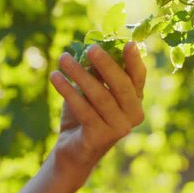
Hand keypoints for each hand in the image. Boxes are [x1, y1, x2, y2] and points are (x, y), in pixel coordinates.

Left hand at [49, 41, 145, 184]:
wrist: (72, 149)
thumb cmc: (84, 114)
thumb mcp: (91, 89)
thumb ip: (96, 72)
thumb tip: (93, 46)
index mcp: (135, 100)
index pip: (138, 77)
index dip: (134, 60)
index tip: (128, 43)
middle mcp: (134, 115)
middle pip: (121, 85)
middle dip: (106, 65)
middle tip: (91, 48)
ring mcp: (119, 128)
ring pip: (100, 96)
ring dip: (80, 74)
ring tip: (63, 58)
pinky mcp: (101, 137)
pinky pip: (83, 110)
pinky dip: (67, 91)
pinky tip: (55, 77)